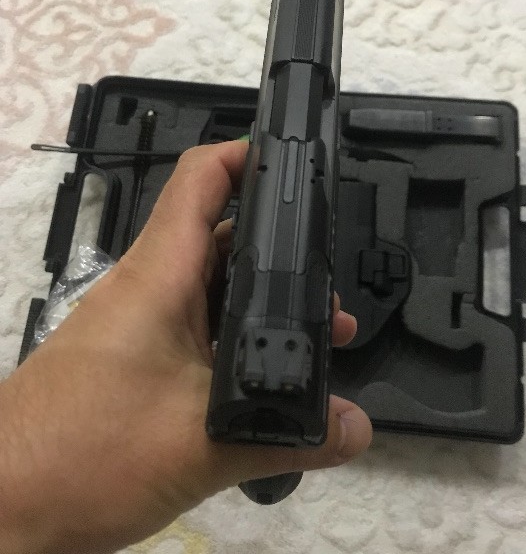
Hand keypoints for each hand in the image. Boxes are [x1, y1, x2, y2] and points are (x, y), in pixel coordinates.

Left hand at [0, 141, 371, 553]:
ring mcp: (138, 322)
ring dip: (262, 306)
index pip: (201, 178)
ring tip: (316, 342)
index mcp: (159, 276)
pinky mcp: (133, 357)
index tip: (298, 162)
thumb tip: (355, 427)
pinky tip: (264, 378)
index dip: (248, 153)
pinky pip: (194, 327)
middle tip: (330, 294)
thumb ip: (290, 436)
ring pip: (211, 289)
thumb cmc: (80, 457)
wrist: (2, 507)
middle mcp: (147, 286)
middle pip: (221, 238)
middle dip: (284, 256)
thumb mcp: (199, 445)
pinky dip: (234, 340)